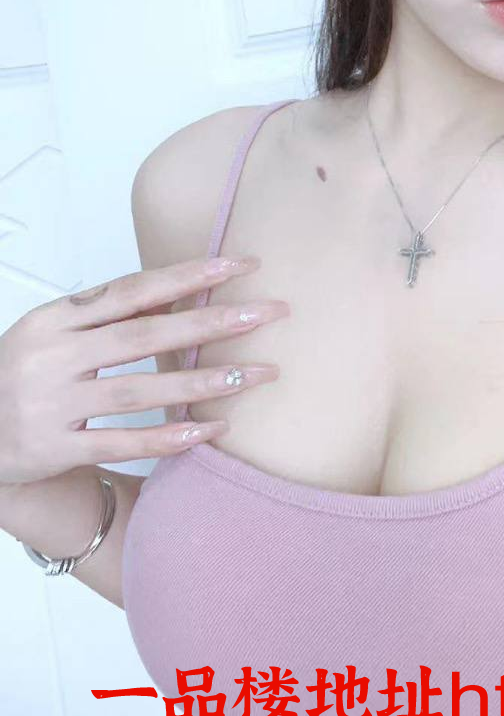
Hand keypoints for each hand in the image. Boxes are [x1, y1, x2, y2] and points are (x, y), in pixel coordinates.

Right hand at [0, 256, 288, 485]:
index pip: (132, 289)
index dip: (188, 276)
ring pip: (140, 391)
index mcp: (54, 318)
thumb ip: (109, 314)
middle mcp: (53, 357)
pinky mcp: (53, 450)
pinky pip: (121, 443)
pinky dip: (168, 437)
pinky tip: (212, 430)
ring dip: (203, 384)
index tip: (240, 264)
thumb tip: (182, 290)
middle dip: (212, 322)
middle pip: (145, 335)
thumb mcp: (53, 332)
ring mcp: (51, 405)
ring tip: (256, 375)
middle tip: (267, 314)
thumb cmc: (21, 374)